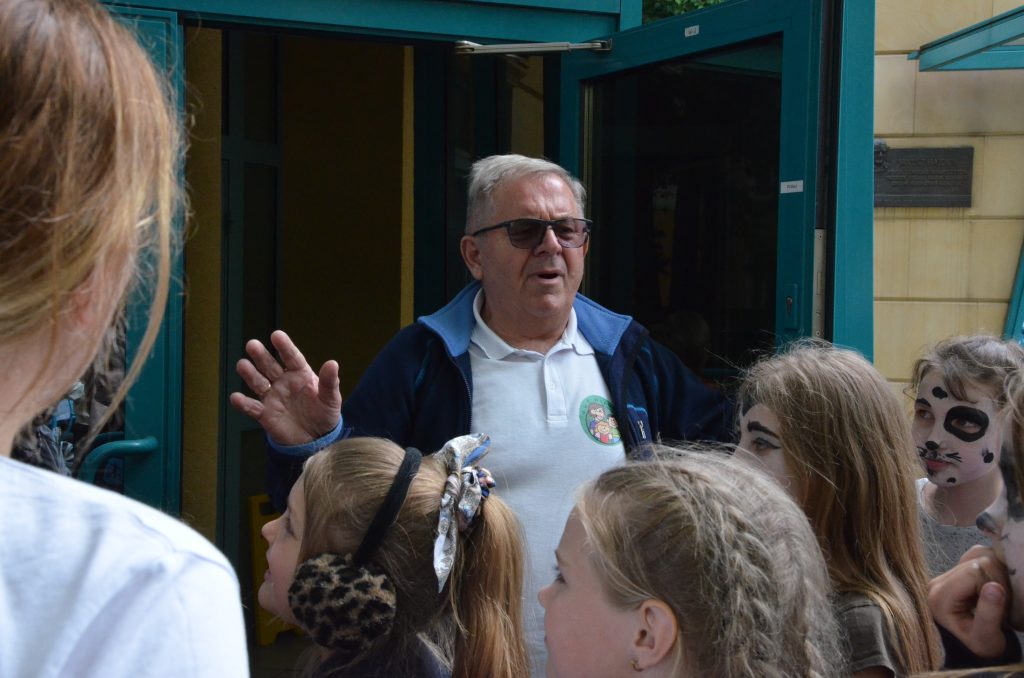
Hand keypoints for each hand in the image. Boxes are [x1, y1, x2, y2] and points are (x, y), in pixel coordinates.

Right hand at [229, 330, 342, 444]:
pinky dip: (244, 403)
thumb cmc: (325, 414)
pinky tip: (236, 398)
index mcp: (300, 374)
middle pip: (270, 366)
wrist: (316, 439)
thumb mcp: (331, 398)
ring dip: (250, 374)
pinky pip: (253, 408)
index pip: (292, 358)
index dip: (284, 346)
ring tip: (242, 365)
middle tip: (252, 344)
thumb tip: (332, 363)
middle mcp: (284, 382)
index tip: (276, 335)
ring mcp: (273, 397)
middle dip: (261, 356)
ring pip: (258, 383)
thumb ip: (330, 382)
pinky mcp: (265, 414)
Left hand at [928, 545, 1011, 658]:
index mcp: (940, 596)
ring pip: (979, 555)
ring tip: (998, 596)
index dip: (995, 584)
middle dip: (997, 579)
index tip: (1001, 604)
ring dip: (996, 573)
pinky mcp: (957, 571)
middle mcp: (938, 581)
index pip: (974, 572)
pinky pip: (980, 556)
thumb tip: (994, 587)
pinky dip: (993, 569)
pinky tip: (993, 587)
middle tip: (1001, 602)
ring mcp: (946, 574)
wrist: (973, 650)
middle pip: (977, 561)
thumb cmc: (980, 647)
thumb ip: (989, 614)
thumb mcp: (986, 638)